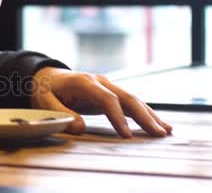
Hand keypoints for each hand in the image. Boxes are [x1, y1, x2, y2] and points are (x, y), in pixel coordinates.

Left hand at [32, 67, 172, 137]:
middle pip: (126, 98)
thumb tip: (79, 127)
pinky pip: (130, 103)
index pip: (107, 99)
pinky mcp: (110, 92)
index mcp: (84, 82)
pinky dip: (145, 113)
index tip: (127, 135)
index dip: (118, 117)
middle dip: (144, 116)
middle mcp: (100, 81)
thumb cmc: (45, 90)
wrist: (47, 76)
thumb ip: (61, 114)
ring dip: (150, 115)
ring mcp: (108, 85)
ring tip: (166, 131)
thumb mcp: (45, 102)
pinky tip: (158, 124)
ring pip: (133, 99)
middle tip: (158, 134)